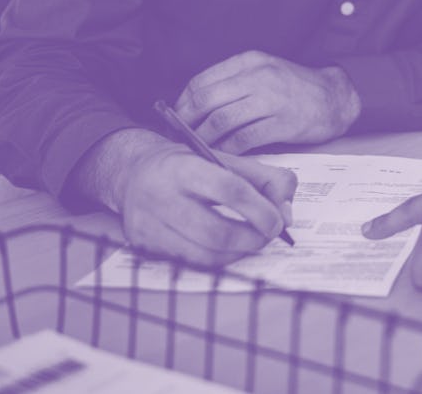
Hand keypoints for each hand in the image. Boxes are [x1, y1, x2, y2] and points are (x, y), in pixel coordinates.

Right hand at [97, 132, 296, 266]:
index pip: (228, 188)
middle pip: (215, 231)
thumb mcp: (224, 157)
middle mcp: (161, 196)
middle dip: (251, 239)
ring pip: (204, 255)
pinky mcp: (145, 247)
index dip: (259, 209)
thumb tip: (287, 214)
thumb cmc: (187, 164)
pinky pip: (191, 264)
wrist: (134, 172)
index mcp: (184, 166)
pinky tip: (229, 249)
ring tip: (251, 241)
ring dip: (238, 253)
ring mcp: (149, 225)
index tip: (278, 221)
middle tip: (268, 235)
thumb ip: (264, 179)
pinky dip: (218, 261)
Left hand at [175, 50, 360, 153]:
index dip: (182, 102)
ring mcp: (271, 100)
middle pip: (207, 100)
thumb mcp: (264, 70)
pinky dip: (227, 149)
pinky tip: (220, 154)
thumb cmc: (294, 87)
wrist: (335, 97)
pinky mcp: (282, 123)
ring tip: (196, 148)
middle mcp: (258, 77)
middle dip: (185, 122)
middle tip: (178, 136)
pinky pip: (244, 139)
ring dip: (202, 138)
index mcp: (249, 61)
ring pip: (221, 121)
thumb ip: (234, 81)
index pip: (202, 81)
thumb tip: (195, 103)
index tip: (175, 117)